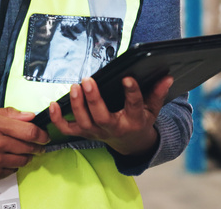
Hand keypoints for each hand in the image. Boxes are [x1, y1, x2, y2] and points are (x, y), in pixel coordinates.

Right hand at [0, 107, 49, 181]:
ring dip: (27, 157)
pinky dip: (13, 165)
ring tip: (24, 152)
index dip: (42, 134)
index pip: (29, 131)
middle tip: (40, 145)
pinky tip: (7, 158)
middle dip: (38, 147)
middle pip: (28, 147)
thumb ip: (10, 114)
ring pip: (22, 161)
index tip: (45, 135)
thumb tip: (30, 115)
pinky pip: (11, 170)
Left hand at [48, 75, 173, 157]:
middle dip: (94, 99)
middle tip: (88, 80)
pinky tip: (53, 104)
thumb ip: (158, 93)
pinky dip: (58, 119)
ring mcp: (97, 132)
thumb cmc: (140, 120)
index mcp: (134, 120)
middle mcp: (114, 128)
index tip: (127, 78)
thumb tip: (167, 76)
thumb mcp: (153, 109)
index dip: (131, 92)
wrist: (130, 143)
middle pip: (102, 117)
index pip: (134, 105)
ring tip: (75, 86)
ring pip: (84, 123)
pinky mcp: (84, 133)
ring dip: (77, 105)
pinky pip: (68, 129)